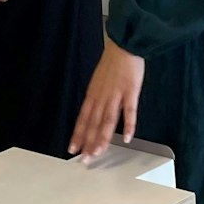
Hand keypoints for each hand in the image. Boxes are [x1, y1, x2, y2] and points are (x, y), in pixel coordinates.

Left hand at [69, 40, 145, 158]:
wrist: (124, 44)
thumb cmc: (113, 63)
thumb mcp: (98, 81)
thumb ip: (97, 98)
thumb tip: (93, 113)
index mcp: (93, 94)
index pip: (83, 118)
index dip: (78, 135)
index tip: (73, 149)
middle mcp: (101, 96)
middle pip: (94, 123)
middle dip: (88, 142)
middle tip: (84, 158)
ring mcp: (116, 94)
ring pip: (107, 120)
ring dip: (103, 137)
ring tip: (98, 152)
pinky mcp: (131, 91)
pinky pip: (130, 110)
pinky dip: (129, 124)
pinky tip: (128, 137)